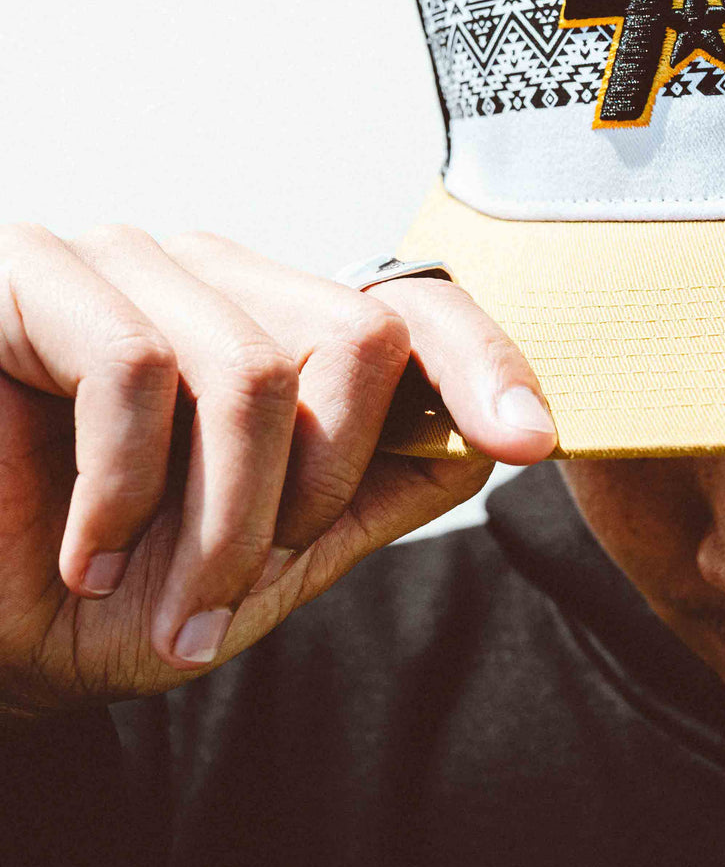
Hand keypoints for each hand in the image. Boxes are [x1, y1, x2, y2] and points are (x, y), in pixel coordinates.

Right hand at [0, 225, 555, 715]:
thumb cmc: (117, 588)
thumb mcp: (267, 561)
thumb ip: (369, 495)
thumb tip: (482, 447)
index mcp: (278, 328)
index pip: (411, 306)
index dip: (482, 361)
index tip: (533, 439)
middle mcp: (216, 278)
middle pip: (357, 337)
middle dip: (321, 486)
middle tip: (250, 576)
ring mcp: (128, 265)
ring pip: (253, 370)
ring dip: (221, 524)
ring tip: (169, 601)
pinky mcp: (37, 276)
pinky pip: (135, 367)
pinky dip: (124, 493)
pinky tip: (89, 556)